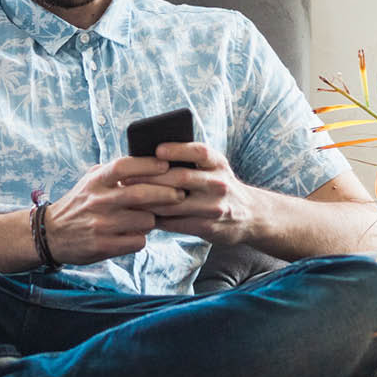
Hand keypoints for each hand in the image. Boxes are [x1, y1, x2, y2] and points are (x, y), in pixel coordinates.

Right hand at [45, 156, 186, 264]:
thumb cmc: (80, 203)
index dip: (148, 164)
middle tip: (180, 194)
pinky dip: (141, 237)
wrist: (51, 234)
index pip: (125, 166)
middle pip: (140, 193)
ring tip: (151, 217)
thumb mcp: (90, 180)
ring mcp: (101, 224)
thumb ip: (114, 170)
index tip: (166, 165)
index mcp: (96, 181)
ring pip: (144, 219)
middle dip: (166, 193)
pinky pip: (137, 240)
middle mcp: (98, 200)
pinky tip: (136, 233)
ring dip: (153, 219)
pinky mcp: (103, 246)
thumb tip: (148, 158)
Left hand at [139, 142, 259, 244]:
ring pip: (175, 204)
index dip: (178, 149)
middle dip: (151, 179)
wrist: (250, 215)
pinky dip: (158, 219)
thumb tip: (149, 156)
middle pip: (181, 178)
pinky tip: (142, 215)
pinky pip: (177, 223)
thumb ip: (190, 161)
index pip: (199, 152)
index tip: (157, 150)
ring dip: (149, 201)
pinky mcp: (209, 227)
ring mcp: (215, 207)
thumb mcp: (213, 168)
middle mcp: (219, 183)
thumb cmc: (219, 185)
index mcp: (218, 163)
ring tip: (128, 198)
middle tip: (127, 179)